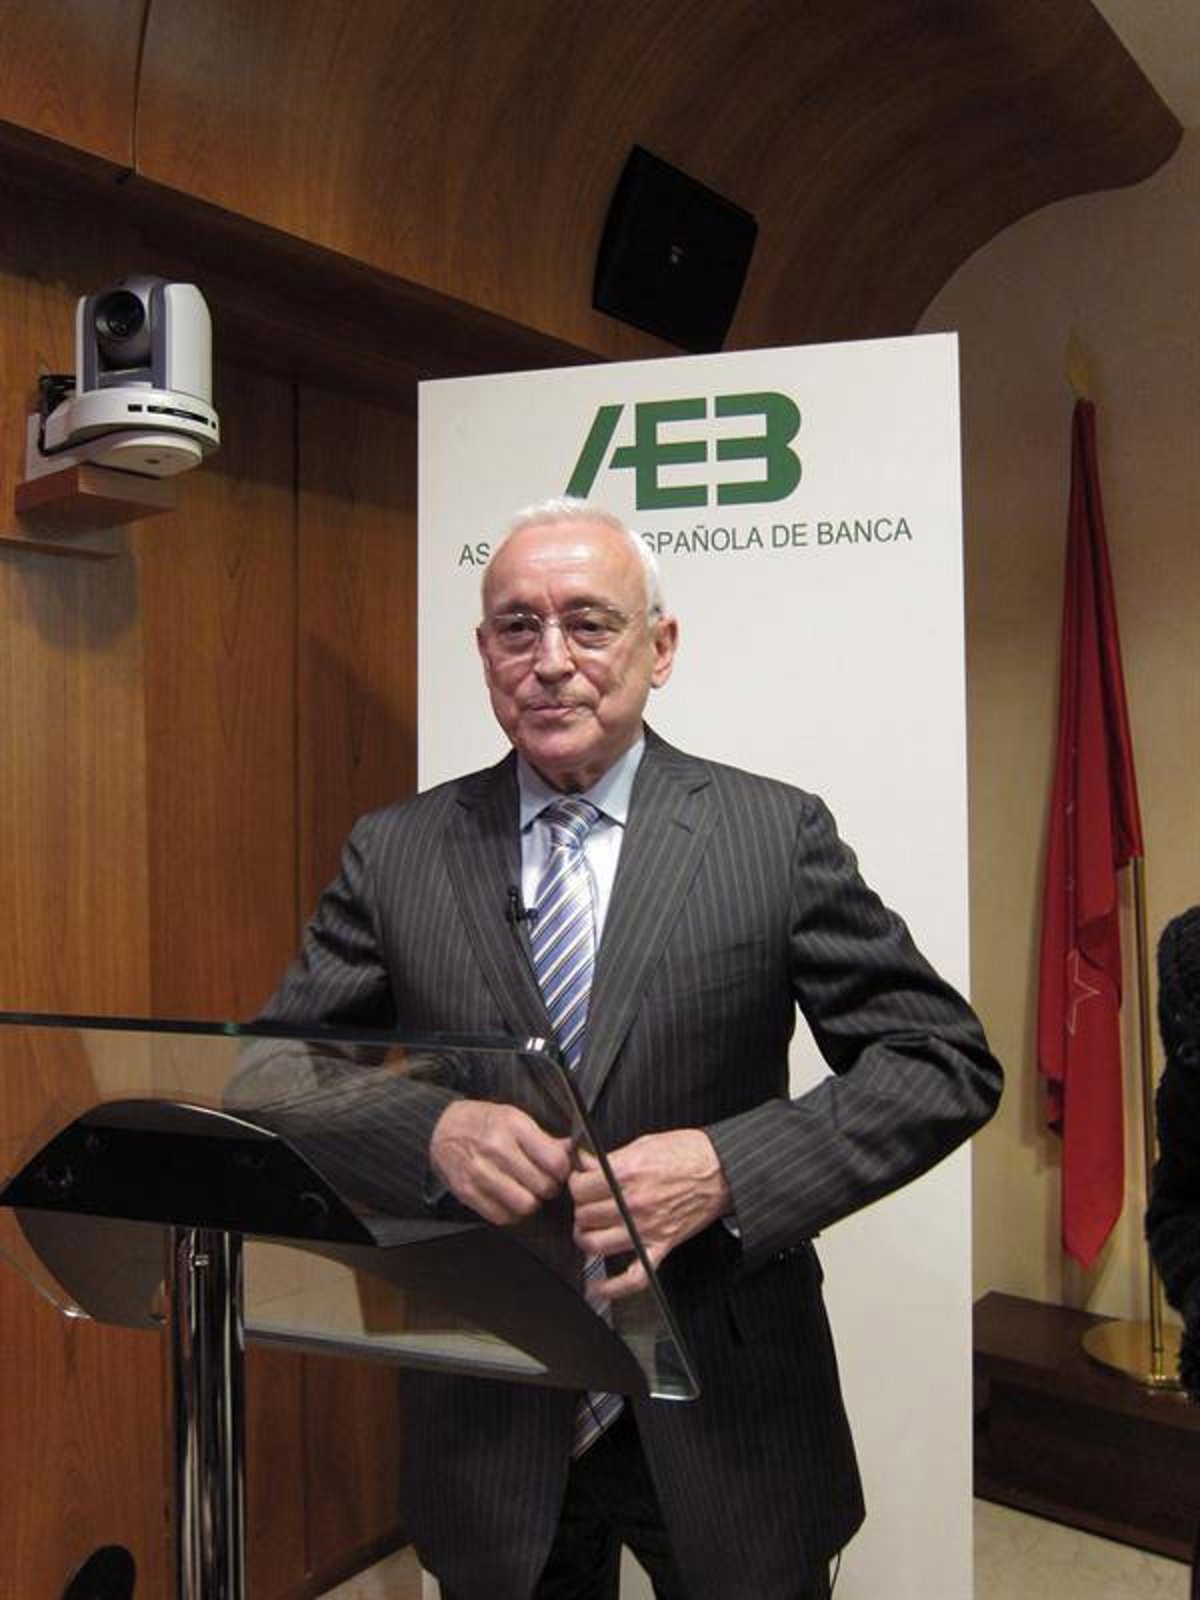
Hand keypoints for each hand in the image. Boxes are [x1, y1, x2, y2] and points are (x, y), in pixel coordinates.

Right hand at [430, 1099, 571, 1223]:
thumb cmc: (482, 1122)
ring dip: (531, 1202)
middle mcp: (497, 1149)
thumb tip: (572, 1151)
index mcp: (513, 1126)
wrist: (440, 1128)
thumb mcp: (514, 1117)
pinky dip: (510, 1213)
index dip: (563, 1170)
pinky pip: (502, 1216)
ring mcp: (480, 1172)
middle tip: (543, 1182)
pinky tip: (509, 1199)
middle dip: (548, 1187)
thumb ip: (543, 1138)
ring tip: (526, 1191)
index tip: (559, 1170)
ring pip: (525, 1204)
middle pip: (542, 1186)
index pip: (555, 1161)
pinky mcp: (467, 1192)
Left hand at [569, 1128, 731, 1300]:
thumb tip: (583, 1162)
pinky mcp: (662, 1246)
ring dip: (586, 1239)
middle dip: (580, 1210)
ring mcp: (647, 1228)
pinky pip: (634, 1276)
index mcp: (627, 1172)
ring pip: (596, 1244)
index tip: (579, 1184)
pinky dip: (613, 1288)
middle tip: (586, 1205)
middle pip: (584, 1215)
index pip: (580, 1187)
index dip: (575, 1184)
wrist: (722, 1170)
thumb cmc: (689, 1153)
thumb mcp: (644, 1143)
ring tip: (587, 1232)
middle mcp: (634, 1203)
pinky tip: (598, 1287)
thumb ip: (610, 1157)